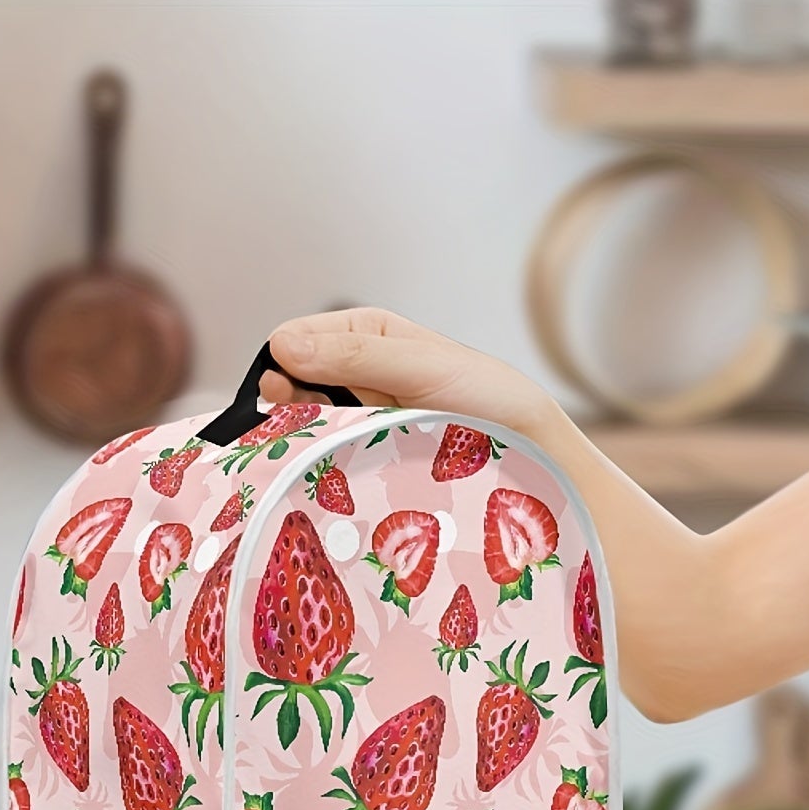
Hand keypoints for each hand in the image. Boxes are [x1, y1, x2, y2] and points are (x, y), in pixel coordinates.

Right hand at [261, 307, 557, 440]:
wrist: (531, 448)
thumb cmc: (487, 395)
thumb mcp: (420, 366)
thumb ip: (354, 357)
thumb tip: (282, 347)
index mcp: (361, 334)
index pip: (293, 341)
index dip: (279, 364)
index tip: (276, 391)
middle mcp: (354, 373)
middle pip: (293, 386)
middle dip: (286, 406)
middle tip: (290, 428)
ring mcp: (361, 417)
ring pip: (310, 425)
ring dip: (306, 439)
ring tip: (313, 454)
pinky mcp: (371, 457)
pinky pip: (335, 458)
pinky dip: (328, 465)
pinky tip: (330, 476)